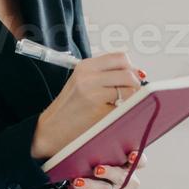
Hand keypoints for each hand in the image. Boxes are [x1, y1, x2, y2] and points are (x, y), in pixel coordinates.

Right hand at [31, 50, 145, 160]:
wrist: (51, 130)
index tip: (131, 77)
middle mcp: (88, 77)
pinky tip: (113, 115)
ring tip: (121, 105)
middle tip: (130, 94)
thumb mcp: (81, 82)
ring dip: (132, 98)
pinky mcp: (99, 111)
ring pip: (130, 89)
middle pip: (128, 73)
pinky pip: (125, 107)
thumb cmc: (68, 109)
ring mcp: (93, 94)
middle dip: (135, 84)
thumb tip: (137, 73)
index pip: (120, 58)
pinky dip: (125, 111)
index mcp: (85, 67)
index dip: (131, 68)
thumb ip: (104, 74)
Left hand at [69, 149, 145, 188]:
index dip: (138, 159)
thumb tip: (84, 151)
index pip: (140, 162)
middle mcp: (129, 182)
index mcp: (128, 167)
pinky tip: (77, 187)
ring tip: (78, 181)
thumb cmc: (94, 178)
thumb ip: (98, 158)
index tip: (132, 155)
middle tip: (97, 170)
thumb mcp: (98, 165)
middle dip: (110, 172)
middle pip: (123, 176)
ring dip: (91, 185)